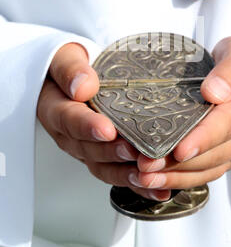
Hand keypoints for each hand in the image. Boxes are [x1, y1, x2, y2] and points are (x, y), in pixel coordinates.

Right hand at [37, 43, 170, 201]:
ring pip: (103, 167)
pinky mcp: (103, 157)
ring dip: (126, 174)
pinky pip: (118, 173)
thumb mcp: (64, 57)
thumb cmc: (71, 66)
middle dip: (112, 153)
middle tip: (134, 151)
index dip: (88, 127)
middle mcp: (69, 135)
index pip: (68, 120)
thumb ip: (70, 69)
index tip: (107, 130)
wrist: (75, 77)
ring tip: (148, 175)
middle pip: (88, 149)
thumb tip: (83, 87)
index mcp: (55, 109)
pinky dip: (138, 185)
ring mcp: (86, 148)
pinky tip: (159, 190)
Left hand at [134, 37, 230, 190]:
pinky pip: (203, 173)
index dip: (202, 138)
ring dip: (174, 175)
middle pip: (213, 154)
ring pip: (206, 169)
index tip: (179, 149)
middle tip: (147, 164)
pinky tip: (155, 180)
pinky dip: (179, 179)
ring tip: (144, 176)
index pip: (227, 125)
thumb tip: (215, 92)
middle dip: (179, 163)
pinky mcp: (223, 156)